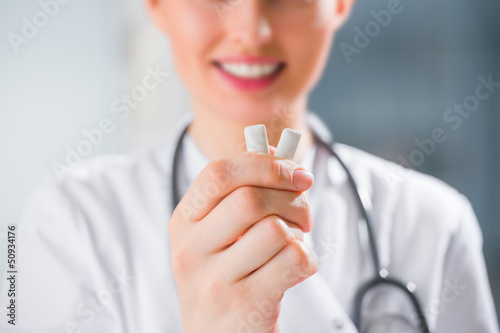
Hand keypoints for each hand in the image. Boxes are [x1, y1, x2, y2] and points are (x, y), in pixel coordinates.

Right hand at [169, 149, 317, 332]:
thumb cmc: (225, 277)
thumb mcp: (219, 233)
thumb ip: (242, 188)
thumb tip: (272, 148)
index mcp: (184, 222)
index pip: (220, 173)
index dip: (265, 164)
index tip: (297, 173)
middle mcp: (191, 249)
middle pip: (251, 198)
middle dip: (292, 199)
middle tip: (303, 213)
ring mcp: (214, 280)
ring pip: (275, 230)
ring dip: (298, 233)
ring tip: (292, 245)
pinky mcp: (245, 305)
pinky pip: (293, 260)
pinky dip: (307, 259)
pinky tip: (295, 269)